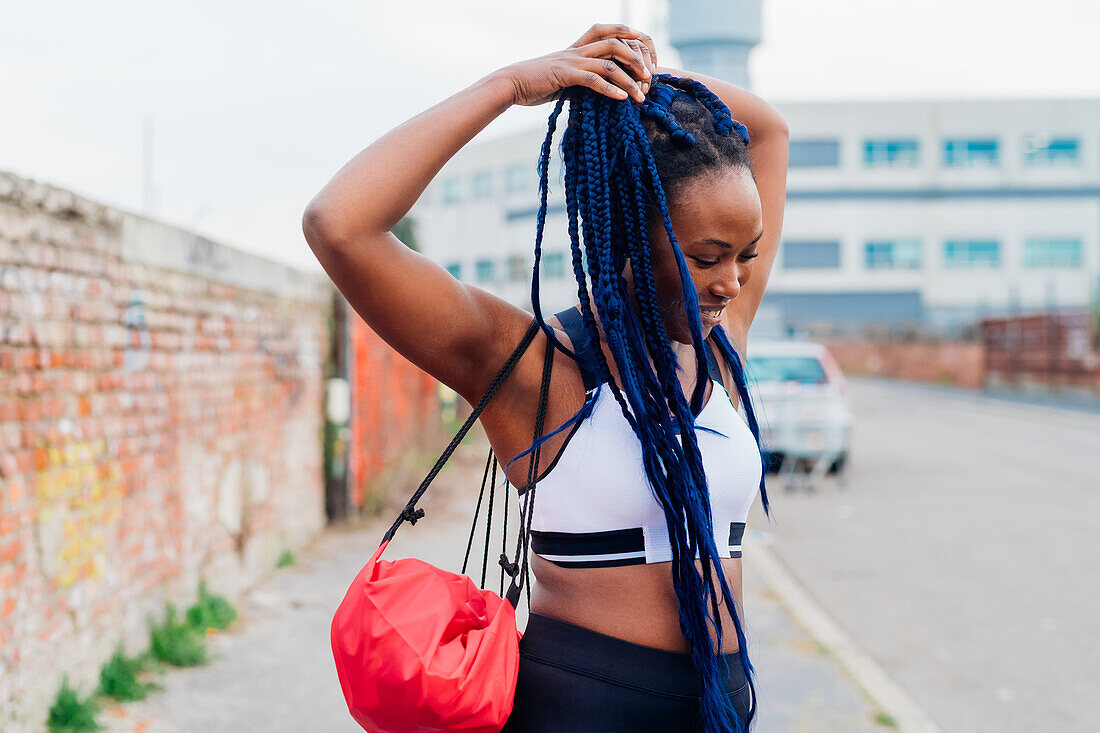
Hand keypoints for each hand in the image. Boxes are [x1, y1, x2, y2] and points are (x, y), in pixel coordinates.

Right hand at [499, 23, 657, 106]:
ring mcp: (572, 62)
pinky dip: (610, 89)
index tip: (642, 42)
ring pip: (608, 64)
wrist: (512, 83)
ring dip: (628, 80)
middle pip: (614, 43)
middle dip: (635, 58)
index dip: (625, 32)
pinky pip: (593, 80)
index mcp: (576, 48)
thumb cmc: (535, 83)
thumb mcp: (561, 76)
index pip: (604, 31)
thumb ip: (578, 77)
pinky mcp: (566, 75)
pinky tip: (622, 99)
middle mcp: (577, 51)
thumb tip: (594, 88)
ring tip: (641, 95)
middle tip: (648, 75)